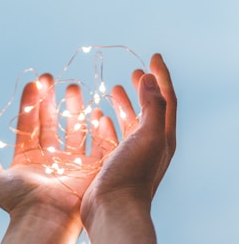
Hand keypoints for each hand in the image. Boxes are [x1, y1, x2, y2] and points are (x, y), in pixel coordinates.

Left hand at [0, 74, 117, 242]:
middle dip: (51, 100)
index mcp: (30, 157)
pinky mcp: (91, 168)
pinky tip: (96, 112)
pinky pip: (97, 145)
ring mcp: (72, 161)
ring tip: (73, 88)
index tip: (34, 83)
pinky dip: (99, 130)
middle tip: (51, 79)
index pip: (30, 123)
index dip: (31, 103)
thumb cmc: (19, 202)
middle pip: (51, 122)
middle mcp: (51, 157)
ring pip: (74, 129)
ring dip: (74, 109)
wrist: (45, 219)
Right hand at [81, 54, 176, 242]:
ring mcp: (131, 152)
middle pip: (148, 108)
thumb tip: (150, 78)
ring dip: (124, 103)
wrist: (114, 209)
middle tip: (134, 71)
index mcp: (162, 135)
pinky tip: (99, 116)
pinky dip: (107, 123)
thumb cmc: (132, 173)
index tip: (153, 56)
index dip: (161, 75)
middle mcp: (149, 143)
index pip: (166, 98)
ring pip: (129, 121)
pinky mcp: (114, 160)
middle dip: (143, 88)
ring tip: (114, 88)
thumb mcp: (150, 136)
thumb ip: (153, 106)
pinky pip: (112, 135)